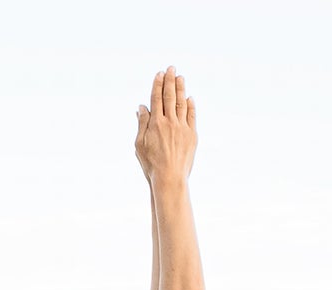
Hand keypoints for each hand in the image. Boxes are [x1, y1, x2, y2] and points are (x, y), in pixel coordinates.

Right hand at [134, 66, 195, 186]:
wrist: (170, 179)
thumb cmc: (151, 165)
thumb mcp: (139, 144)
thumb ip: (141, 124)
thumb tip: (142, 107)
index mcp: (155, 123)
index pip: (157, 98)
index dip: (158, 84)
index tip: (159, 74)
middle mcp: (170, 122)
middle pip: (170, 96)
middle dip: (170, 80)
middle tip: (171, 68)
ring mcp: (182, 128)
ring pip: (182, 103)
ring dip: (181, 89)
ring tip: (180, 78)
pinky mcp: (192, 136)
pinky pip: (192, 116)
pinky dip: (190, 106)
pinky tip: (189, 99)